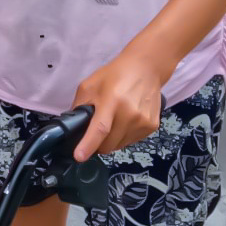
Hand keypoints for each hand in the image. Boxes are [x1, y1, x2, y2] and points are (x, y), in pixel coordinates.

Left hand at [72, 47, 166, 161]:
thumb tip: (73, 126)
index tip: (79, 157)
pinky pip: (131, 141)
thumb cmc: (114, 75)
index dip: (88, 145)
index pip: (100, 129)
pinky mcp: (152, 126)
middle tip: (94, 132)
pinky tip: (125, 121)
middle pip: (108, 144)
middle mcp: (130, 114)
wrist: (146, 69)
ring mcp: (143, 122)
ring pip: (119, 146)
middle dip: (97, 144)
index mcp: (112, 102)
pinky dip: (123, 137)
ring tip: (113, 121)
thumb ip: (79, 106)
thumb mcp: (89, 85)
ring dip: (111, 141)